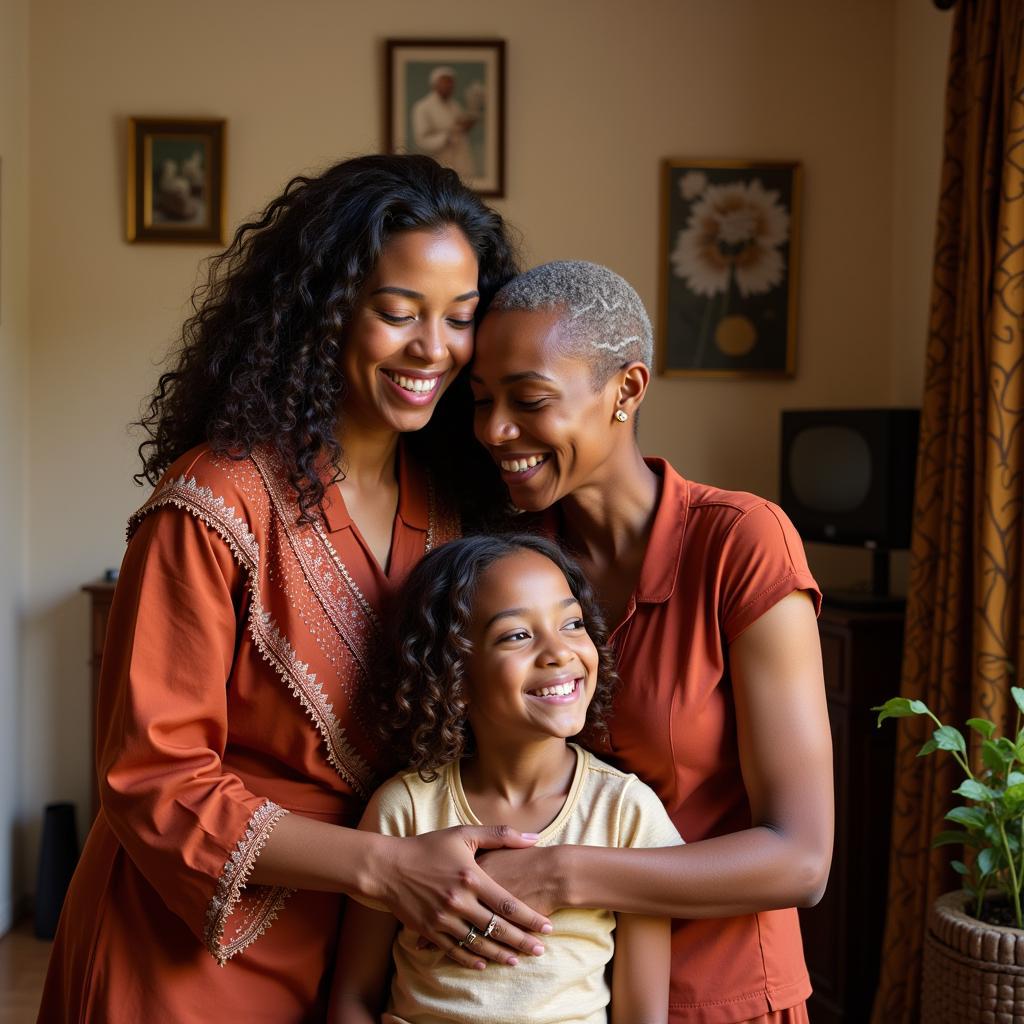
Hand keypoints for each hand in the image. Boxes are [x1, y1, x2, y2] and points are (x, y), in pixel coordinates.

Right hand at [376, 825, 552, 968]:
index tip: (547, 927)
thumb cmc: (428, 847)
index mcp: (471, 877)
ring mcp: (443, 918)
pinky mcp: (429, 930)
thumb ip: (499, 835)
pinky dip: (471, 958)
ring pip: (478, 943)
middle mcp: (459, 901)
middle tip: (539, 951)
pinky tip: (484, 963)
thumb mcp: (463, 834)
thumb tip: (534, 837)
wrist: (388, 867)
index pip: (508, 904)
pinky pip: (455, 950)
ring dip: (499, 954)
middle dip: (521, 942)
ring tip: (516, 961)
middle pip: (497, 928)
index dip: (530, 918)